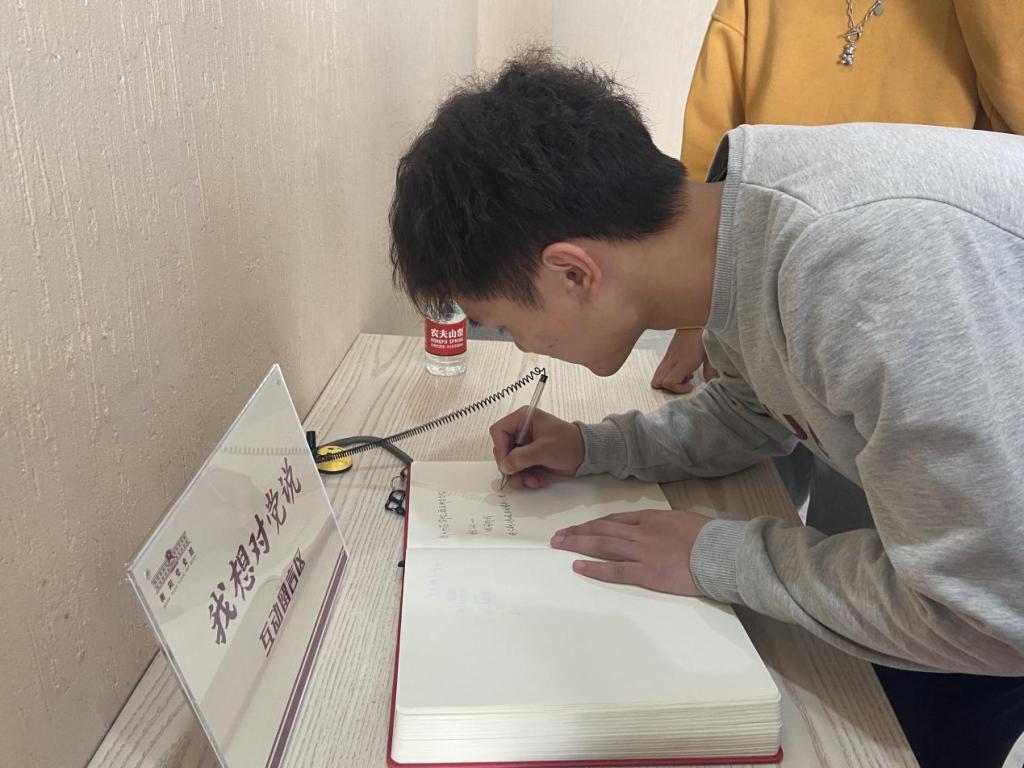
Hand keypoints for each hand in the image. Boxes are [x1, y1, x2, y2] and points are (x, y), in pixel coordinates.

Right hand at [490, 407, 583, 489]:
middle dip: (510, 466)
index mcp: (523, 419)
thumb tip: (505, 466)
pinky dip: (526, 477)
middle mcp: (521, 430)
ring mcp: (525, 444)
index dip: (500, 448)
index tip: (508, 463)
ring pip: (510, 462)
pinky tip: (537, 480)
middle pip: (502, 449)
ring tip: (531, 482)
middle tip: (517, 478)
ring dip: (518, 475)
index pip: (499, 431)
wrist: (586, 454)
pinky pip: (519, 468)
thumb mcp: (544, 449)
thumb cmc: (569, 443)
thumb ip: (521, 457)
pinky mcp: (530, 456)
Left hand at [550, 508, 712, 595]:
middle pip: (601, 530)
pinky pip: (615, 569)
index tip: (579, 527)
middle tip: (557, 537)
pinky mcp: (646, 572)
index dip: (593, 524)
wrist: (720, 553)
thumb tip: (660, 528)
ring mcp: (642, 552)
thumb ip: (665, 524)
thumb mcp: (684, 521)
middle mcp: (641, 532)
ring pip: (602, 545)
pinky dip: (594, 567)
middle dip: (577, 533)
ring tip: (560, 546)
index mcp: (651, 519)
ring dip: (578, 545)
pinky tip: (578, 567)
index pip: (613, 520)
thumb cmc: (709, 537)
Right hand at [651, 328, 717, 393]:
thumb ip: (711, 370)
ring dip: (668, 382)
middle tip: (684, 384)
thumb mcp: (711, 353)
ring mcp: (668, 357)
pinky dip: (669, 374)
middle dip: (669, 388)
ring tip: (684, 377)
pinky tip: (684, 369)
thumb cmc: (704, 334)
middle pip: (656, 382)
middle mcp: (672, 361)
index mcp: (683, 361)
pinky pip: (661, 369)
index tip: (691, 385)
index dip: (678, 389)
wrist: (695, 319)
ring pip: (656, 377)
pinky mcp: (667, 354)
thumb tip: (712, 382)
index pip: (669, 382)